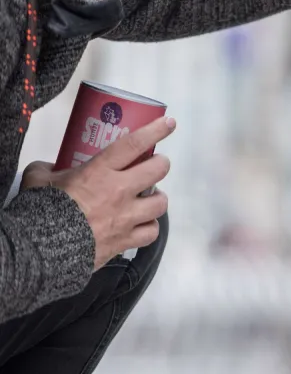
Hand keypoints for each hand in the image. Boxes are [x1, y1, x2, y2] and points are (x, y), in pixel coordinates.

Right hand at [23, 117, 174, 270]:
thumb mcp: (38, 179)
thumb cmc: (40, 209)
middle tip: (154, 165)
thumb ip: (47, 169)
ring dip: (157, 198)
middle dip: (160, 164)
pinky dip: (149, 228)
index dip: (155, 130)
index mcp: (99, 171)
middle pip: (158, 170)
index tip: (169, 123)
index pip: (134, 144)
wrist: (41, 250)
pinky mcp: (126, 240)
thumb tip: (51, 168)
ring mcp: (126, 217)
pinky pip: (151, 232)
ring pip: (161, 203)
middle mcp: (119, 191)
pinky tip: (141, 225)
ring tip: (148, 198)